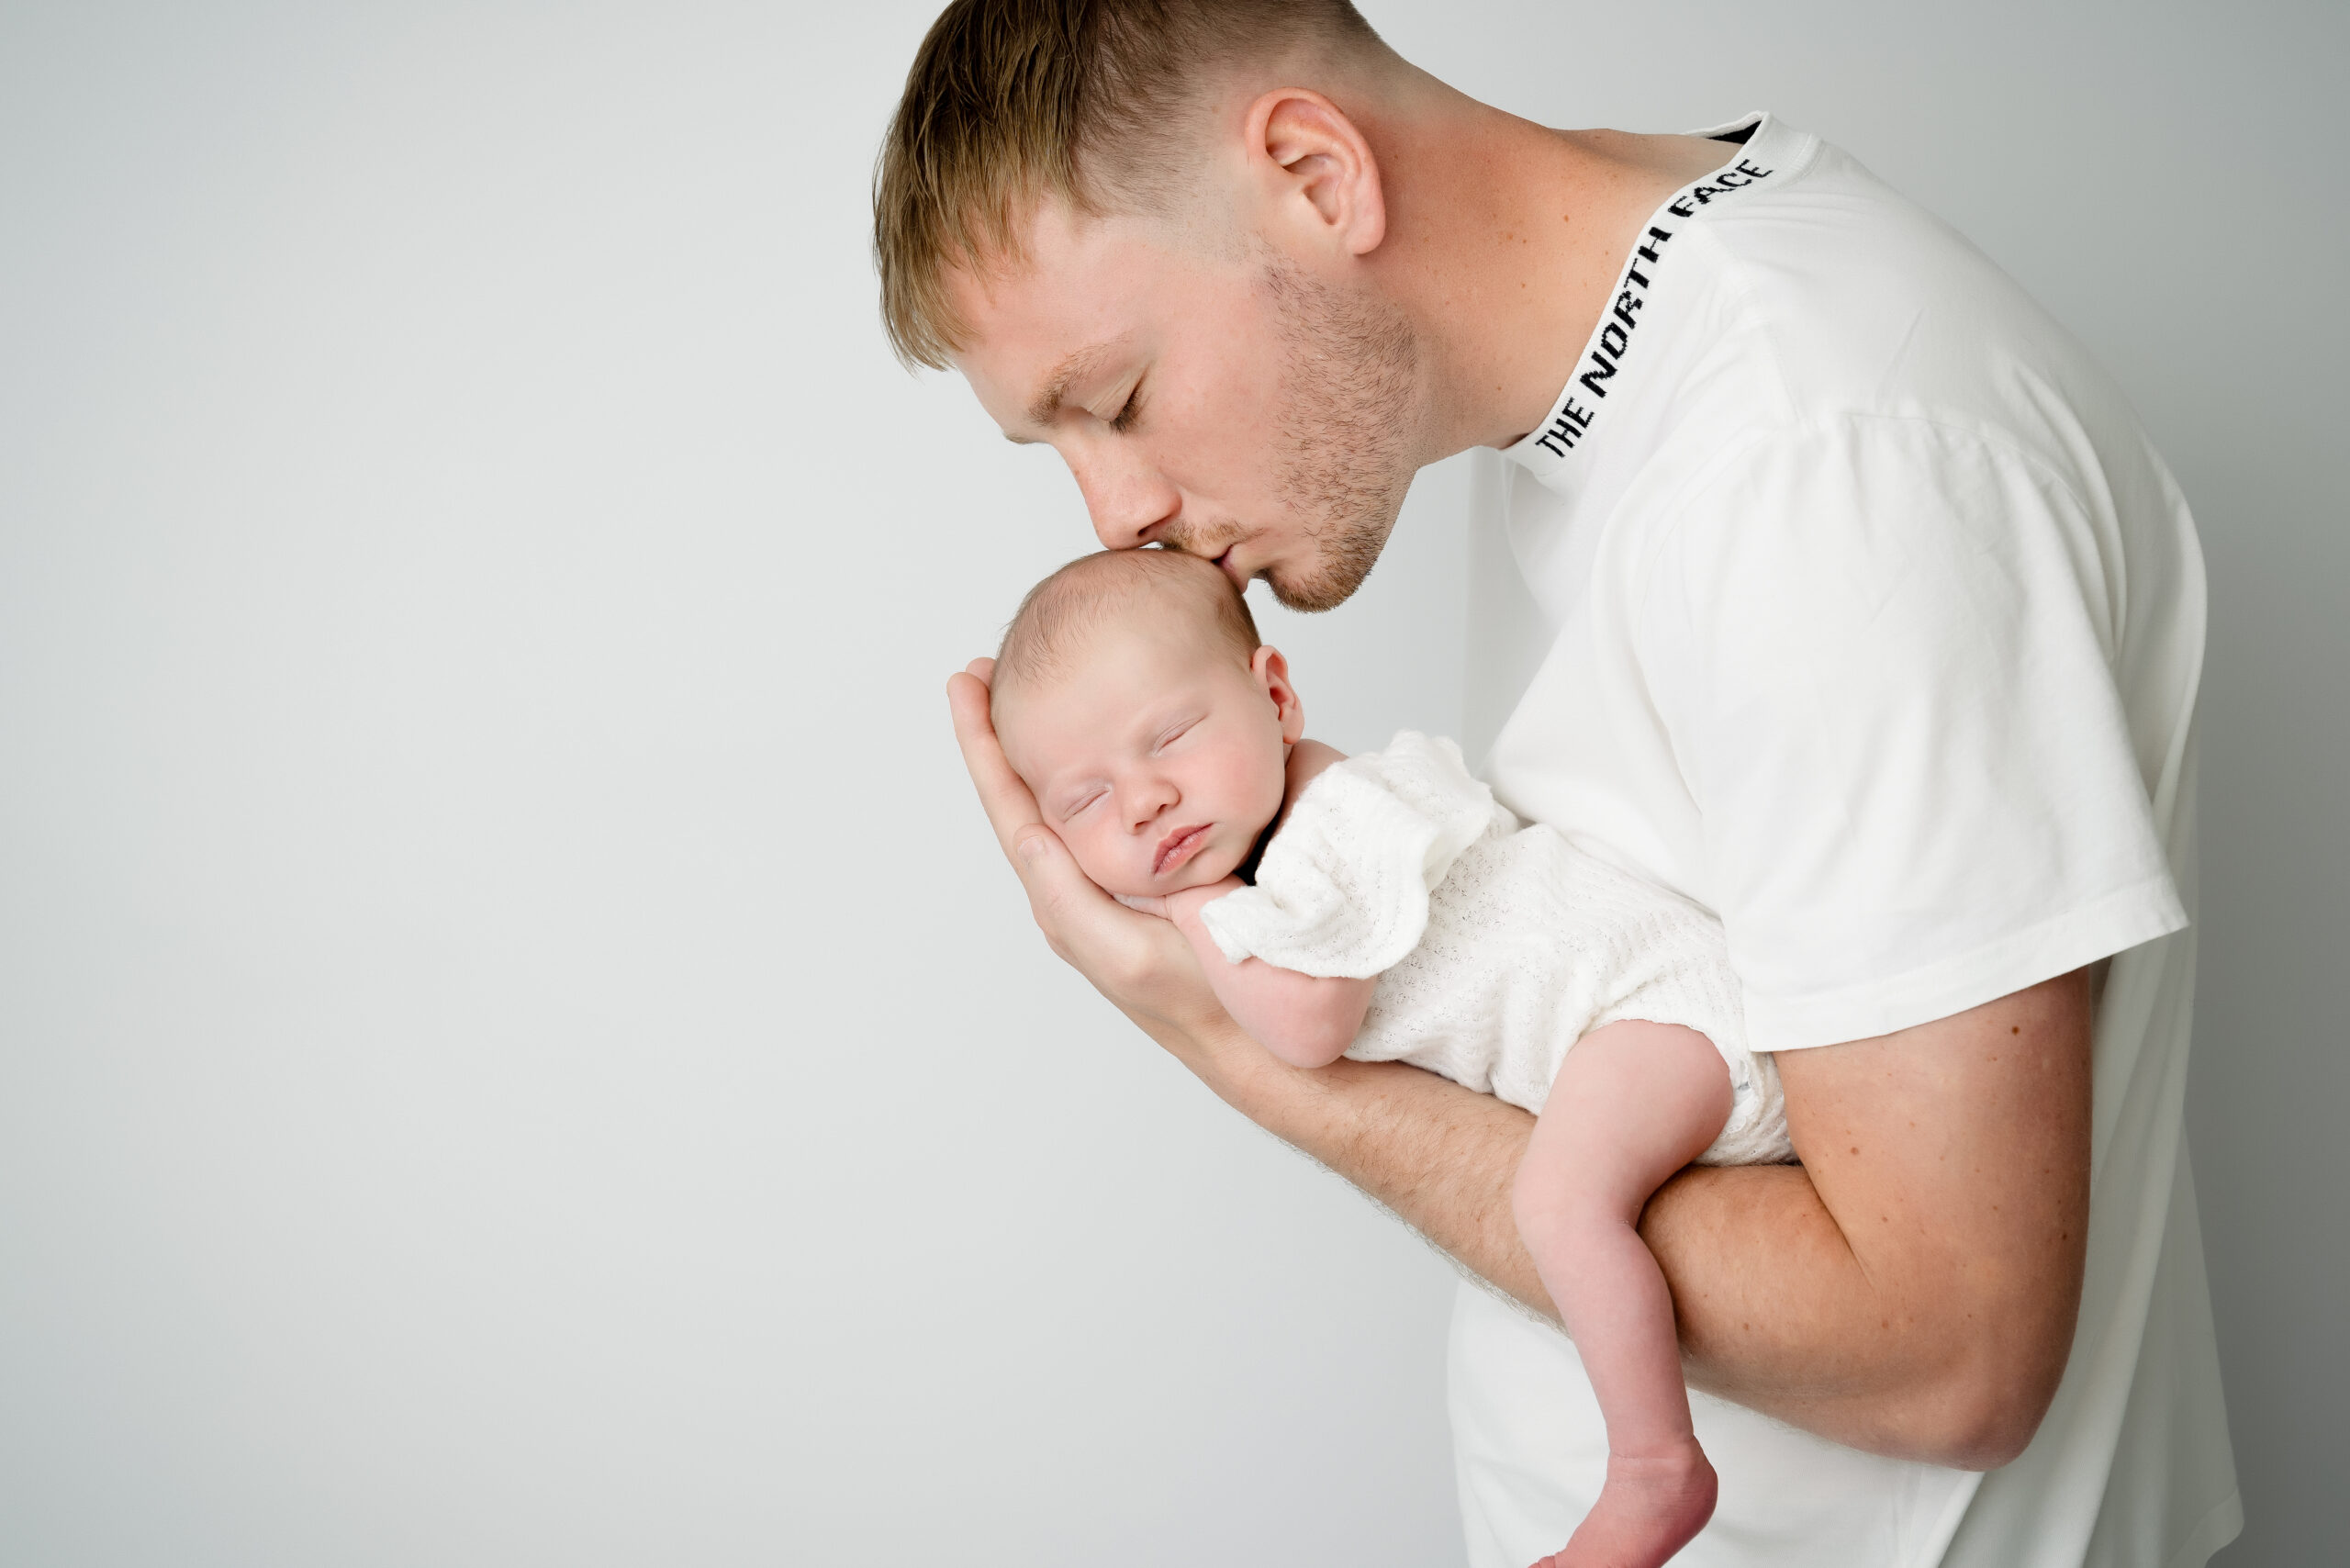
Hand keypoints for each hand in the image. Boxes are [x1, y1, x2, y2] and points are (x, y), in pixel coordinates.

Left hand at [947, 660, 1239, 1052]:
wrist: (1257, 1034)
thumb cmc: (1196, 999)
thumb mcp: (1121, 953)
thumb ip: (1067, 897)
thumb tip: (1025, 831)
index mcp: (1064, 894)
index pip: (1011, 804)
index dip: (983, 743)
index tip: (965, 682)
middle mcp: (1079, 881)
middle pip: (1026, 791)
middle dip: (1003, 730)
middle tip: (986, 672)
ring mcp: (1114, 876)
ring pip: (1067, 797)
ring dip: (1044, 743)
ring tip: (1026, 691)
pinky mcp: (1154, 870)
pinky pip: (1112, 809)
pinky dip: (1097, 766)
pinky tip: (1106, 740)